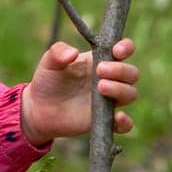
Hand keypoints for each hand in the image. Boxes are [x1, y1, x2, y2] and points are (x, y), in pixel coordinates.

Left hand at [19, 38, 139, 146]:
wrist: (39, 109)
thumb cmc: (48, 81)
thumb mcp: (49, 63)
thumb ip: (58, 52)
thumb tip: (73, 53)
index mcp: (99, 60)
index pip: (124, 50)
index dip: (126, 47)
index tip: (117, 51)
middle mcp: (109, 79)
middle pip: (131, 72)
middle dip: (120, 70)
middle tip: (99, 70)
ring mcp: (109, 100)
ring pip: (130, 93)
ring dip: (120, 89)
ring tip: (100, 87)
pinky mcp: (105, 120)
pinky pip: (125, 124)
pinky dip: (126, 122)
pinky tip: (118, 118)